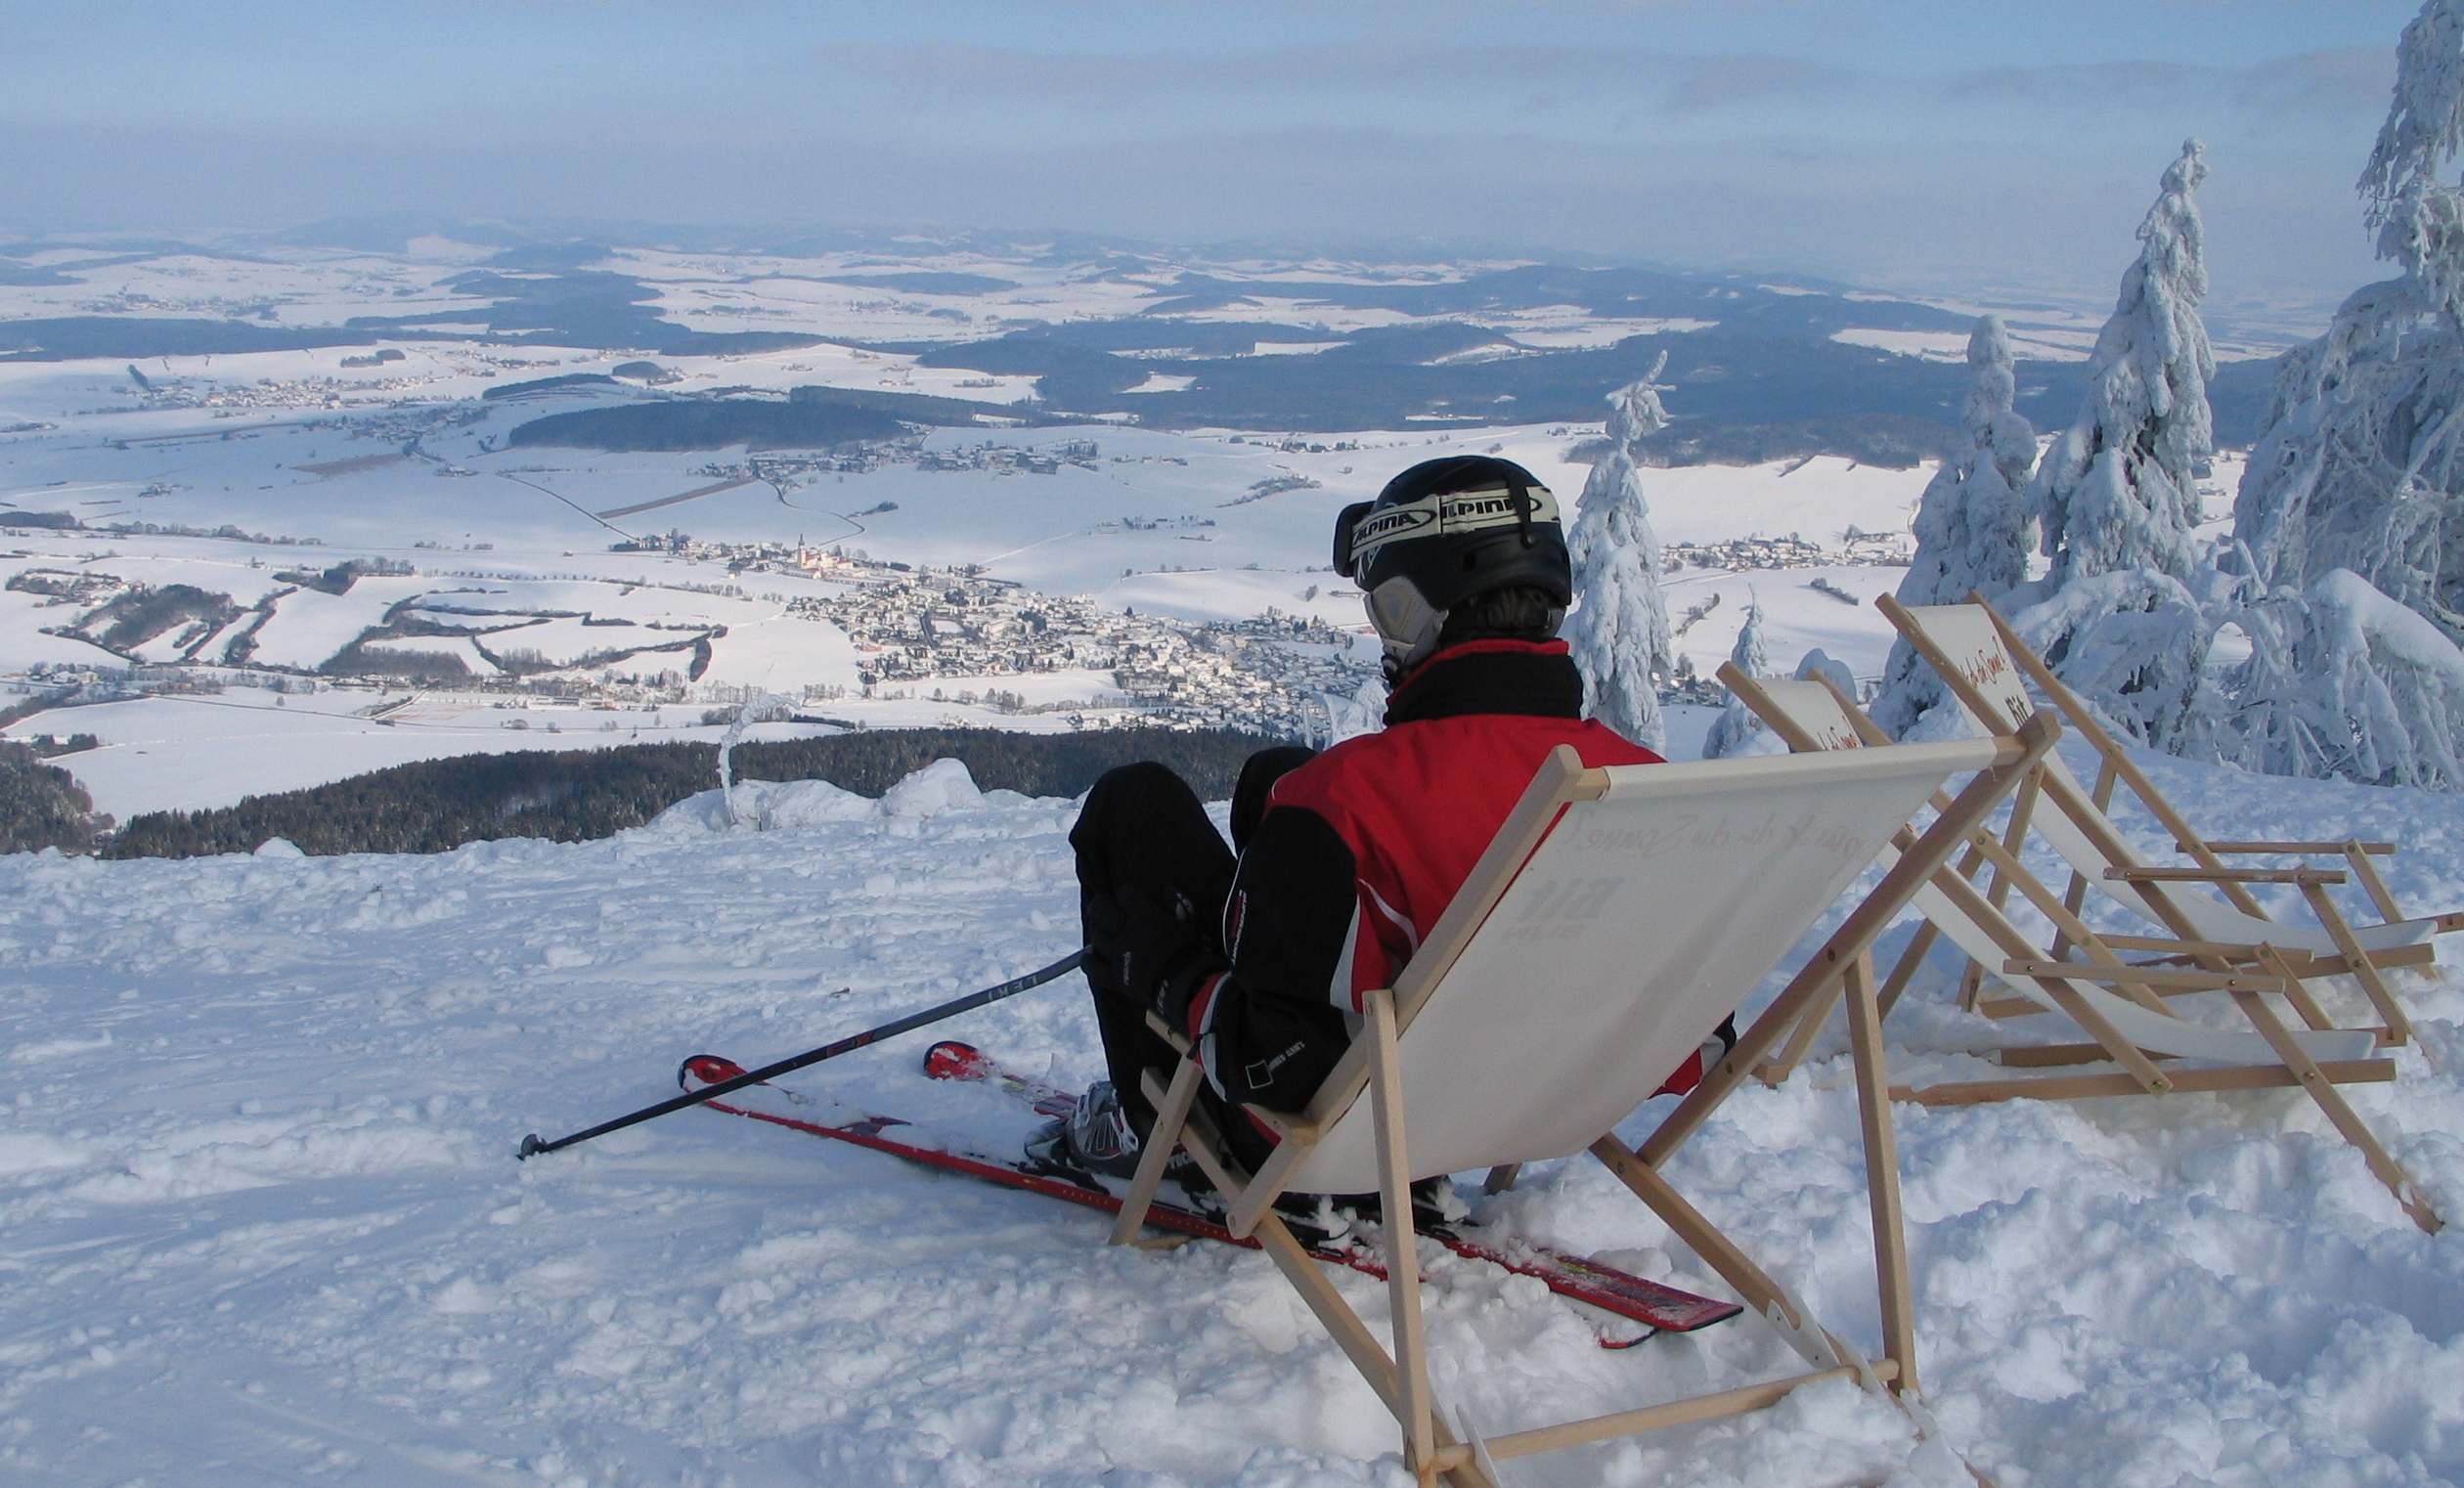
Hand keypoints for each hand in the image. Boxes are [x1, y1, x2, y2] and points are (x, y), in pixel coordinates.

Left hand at [1084, 887, 1220, 1017]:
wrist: (1185, 986)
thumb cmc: (1189, 952)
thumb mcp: (1187, 923)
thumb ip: (1176, 904)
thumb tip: (1167, 889)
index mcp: (1145, 916)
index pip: (1126, 895)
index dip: (1125, 894)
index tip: (1128, 897)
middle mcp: (1126, 931)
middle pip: (1102, 909)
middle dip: (1100, 905)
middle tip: (1102, 907)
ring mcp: (1117, 954)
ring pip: (1097, 935)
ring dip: (1097, 929)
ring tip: (1100, 929)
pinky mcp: (1114, 976)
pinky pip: (1093, 967)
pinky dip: (1088, 960)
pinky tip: (1088, 956)